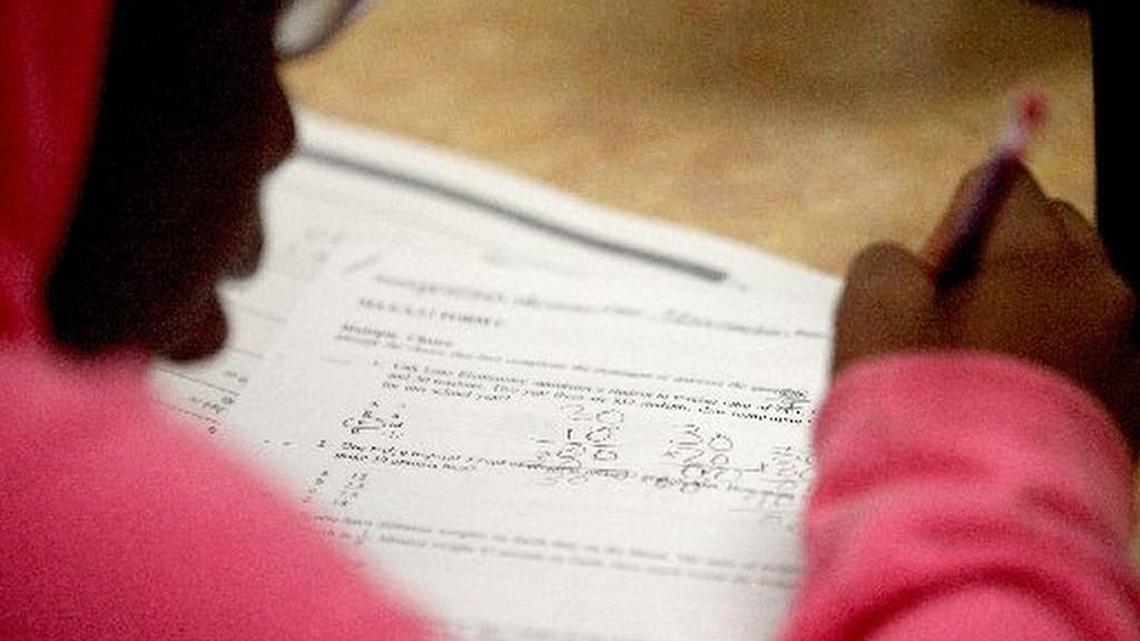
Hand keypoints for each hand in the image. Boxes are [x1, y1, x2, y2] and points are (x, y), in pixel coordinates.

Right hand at [833, 164, 1138, 448]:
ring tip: (977, 378)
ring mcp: (1128, 362)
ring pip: (1069, 301)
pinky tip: (1004, 414)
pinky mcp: (1130, 417)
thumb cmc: (920, 414)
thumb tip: (915, 270)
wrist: (969, 528)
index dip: (950, 227)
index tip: (926, 288)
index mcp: (1048, 262)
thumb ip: (885, 260)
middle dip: (998, 262)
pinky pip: (1085, 359)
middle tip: (948, 326)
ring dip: (1024, 316)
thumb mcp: (869, 312)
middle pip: (1050, 237)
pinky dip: (1047, 367)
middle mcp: (1107, 300)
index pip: (1002, 187)